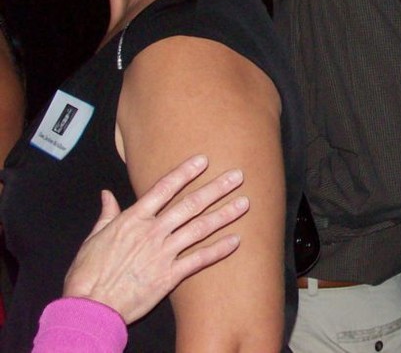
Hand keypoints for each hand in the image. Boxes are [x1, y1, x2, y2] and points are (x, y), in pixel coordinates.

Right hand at [63, 154, 247, 322]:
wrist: (90, 307)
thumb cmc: (87, 274)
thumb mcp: (93, 239)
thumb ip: (107, 215)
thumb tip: (107, 195)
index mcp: (133, 220)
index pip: (164, 188)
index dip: (185, 172)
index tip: (204, 160)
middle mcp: (152, 232)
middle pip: (190, 205)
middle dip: (216, 188)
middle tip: (237, 175)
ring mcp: (163, 253)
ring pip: (200, 228)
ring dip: (224, 214)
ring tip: (244, 203)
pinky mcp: (169, 276)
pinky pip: (199, 259)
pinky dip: (219, 250)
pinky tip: (236, 241)